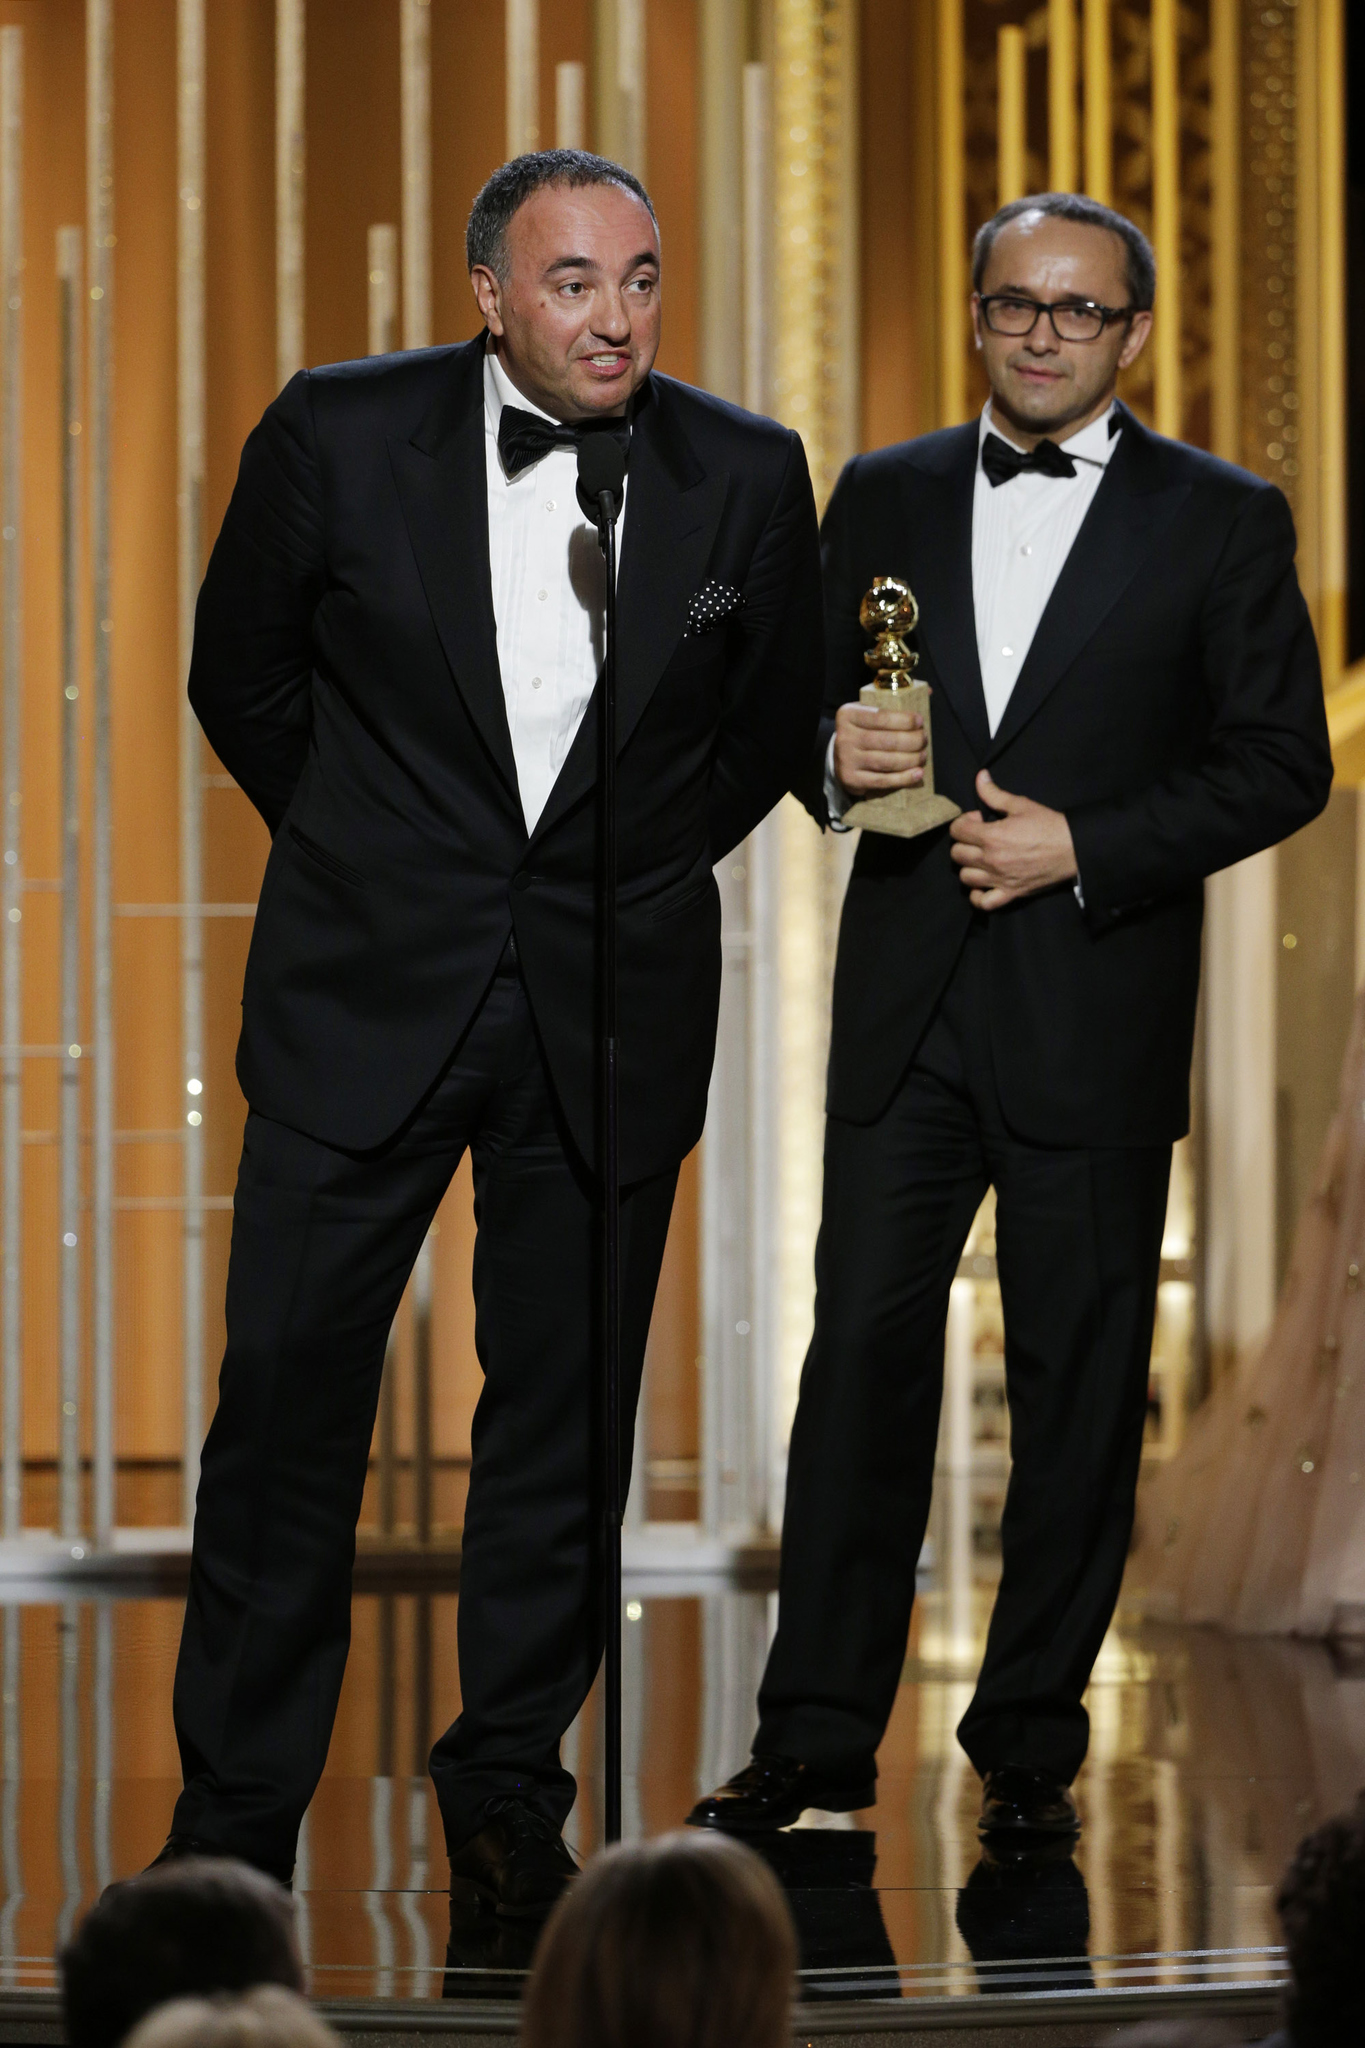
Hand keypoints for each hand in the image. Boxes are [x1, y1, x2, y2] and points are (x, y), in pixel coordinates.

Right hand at [833, 701, 927, 793]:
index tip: (920, 722)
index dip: (905, 720)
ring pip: (887, 761)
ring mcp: (846, 760)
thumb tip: (929, 691)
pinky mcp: (851, 779)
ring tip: (923, 756)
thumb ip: (896, 702)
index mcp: (848, 714)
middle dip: (913, 741)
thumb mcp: (871, 711)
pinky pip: (883, 780)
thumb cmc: (863, 731)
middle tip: (924, 740)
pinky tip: (917, 773)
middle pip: (887, 740)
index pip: (881, 717)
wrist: (840, 756)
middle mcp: (844, 737)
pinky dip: (904, 778)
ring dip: (911, 759)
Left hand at [948, 769, 1076, 910]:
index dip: (964, 823)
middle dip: (964, 843)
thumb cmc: (1048, 825)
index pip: (956, 831)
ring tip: (981, 861)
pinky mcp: (1011, 894)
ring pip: (965, 878)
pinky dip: (979, 897)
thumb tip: (980, 777)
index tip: (978, 821)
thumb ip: (995, 794)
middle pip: (957, 855)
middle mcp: (991, 860)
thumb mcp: (1021, 805)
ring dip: (969, 868)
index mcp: (992, 836)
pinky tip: (983, 885)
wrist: (1073, 848)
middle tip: (980, 839)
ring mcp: (1000, 879)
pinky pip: (983, 903)